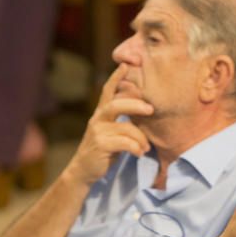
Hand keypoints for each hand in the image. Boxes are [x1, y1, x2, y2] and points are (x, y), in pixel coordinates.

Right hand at [63, 64, 153, 186]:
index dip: (116, 77)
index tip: (126, 64)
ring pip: (126, 128)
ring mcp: (97, 132)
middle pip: (116, 104)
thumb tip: (145, 111)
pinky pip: (124, 143)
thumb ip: (123, 122)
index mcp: (101, 114)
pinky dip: (136, 148)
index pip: (107, 91)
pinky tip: (139, 154)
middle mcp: (97, 119)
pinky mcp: (100, 145)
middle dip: (135, 104)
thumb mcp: (112, 133)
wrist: (84, 172)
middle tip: (151, 110)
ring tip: (146, 148)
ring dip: (141, 139)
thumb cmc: (104, 151)